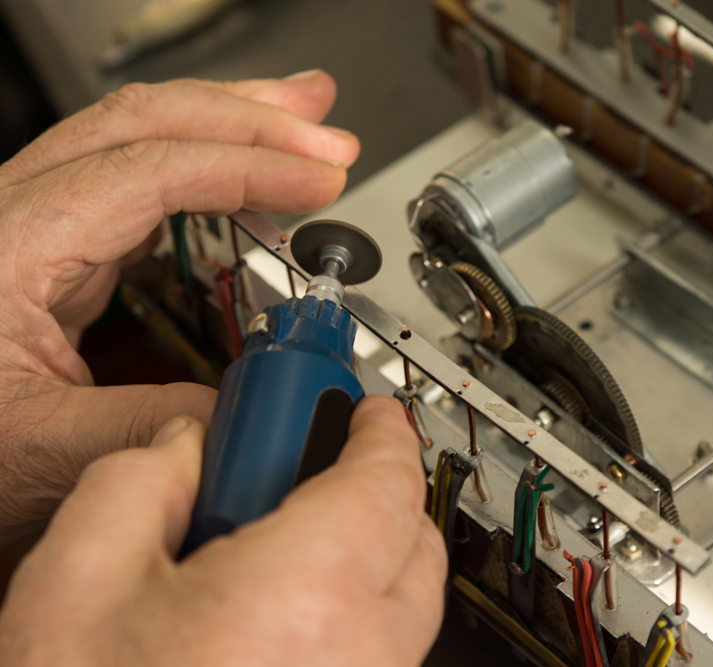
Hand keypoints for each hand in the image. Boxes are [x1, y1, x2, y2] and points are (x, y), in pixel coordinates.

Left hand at [0, 70, 358, 545]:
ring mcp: (37, 220)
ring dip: (233, 124)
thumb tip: (243, 407)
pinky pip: (141, 177)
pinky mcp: (56, 245)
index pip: (150, 171)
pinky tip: (245, 174)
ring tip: (302, 123)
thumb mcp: (38, 451)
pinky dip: (207, 165)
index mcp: (11, 244)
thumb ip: (147, 428)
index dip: (249, 167)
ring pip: (142, 134)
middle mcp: (18, 211)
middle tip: (327, 136)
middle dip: (253, 119)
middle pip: (146, 121)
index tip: (321, 180)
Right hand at [0, 396, 446, 665]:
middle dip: (378, 489)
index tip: (369, 410)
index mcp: (307, 598)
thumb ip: (141, 479)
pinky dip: (350, 619)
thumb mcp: (73, 581)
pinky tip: (272, 620)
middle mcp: (359, 659)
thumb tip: (188, 448)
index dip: (381, 429)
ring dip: (365, 556)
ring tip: (277, 549)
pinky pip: (380, 659)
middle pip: (416, 540)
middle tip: (316, 469)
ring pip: (405, 606)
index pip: (388, 478)